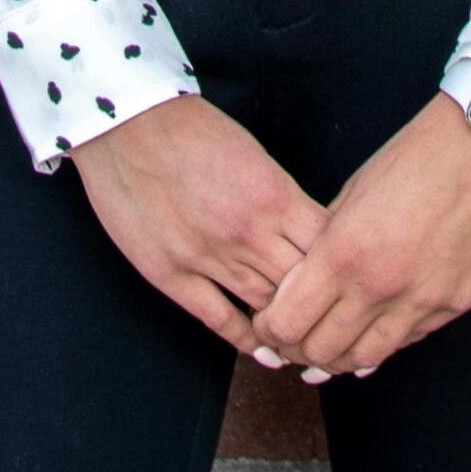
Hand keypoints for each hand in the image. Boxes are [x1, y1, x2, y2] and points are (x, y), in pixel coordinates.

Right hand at [70, 93, 330, 357]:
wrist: (126, 122)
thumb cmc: (191, 128)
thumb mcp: (252, 153)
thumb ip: (279, 196)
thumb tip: (304, 231)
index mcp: (273, 195)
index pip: (326, 248)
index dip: (340, 267)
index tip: (344, 278)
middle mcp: (248, 231)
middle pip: (302, 285)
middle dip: (319, 304)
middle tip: (328, 318)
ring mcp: (208, 256)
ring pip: (266, 308)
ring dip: (285, 325)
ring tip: (300, 337)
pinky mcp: (171, 274)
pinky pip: (219, 320)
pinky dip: (245, 339)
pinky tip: (260, 348)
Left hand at [249, 91, 470, 378]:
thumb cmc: (412, 159)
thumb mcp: (352, 194)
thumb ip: (327, 243)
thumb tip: (308, 281)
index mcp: (344, 252)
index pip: (288, 322)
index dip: (269, 332)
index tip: (266, 329)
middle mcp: (380, 286)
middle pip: (321, 351)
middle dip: (298, 352)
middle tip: (291, 347)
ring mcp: (422, 301)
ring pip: (366, 359)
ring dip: (341, 360)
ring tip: (328, 354)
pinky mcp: (455, 304)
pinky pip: (409, 340)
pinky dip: (385, 343)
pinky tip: (374, 335)